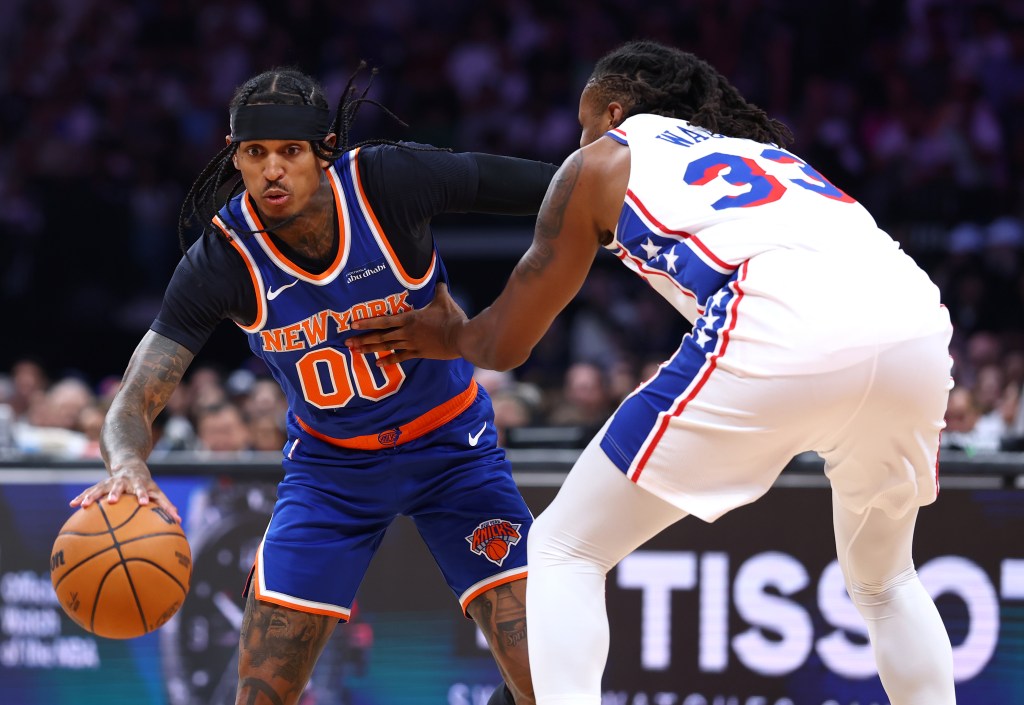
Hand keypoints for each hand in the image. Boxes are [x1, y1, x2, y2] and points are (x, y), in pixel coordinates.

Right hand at [70, 459, 180, 522]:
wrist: (130, 465)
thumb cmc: (146, 485)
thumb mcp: (156, 492)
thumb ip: (166, 506)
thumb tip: (179, 521)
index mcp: (140, 483)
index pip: (143, 489)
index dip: (143, 495)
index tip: (143, 503)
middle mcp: (125, 481)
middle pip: (120, 485)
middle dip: (116, 492)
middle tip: (112, 500)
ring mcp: (111, 481)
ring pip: (101, 487)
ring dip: (93, 495)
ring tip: (84, 505)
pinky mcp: (101, 484)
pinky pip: (90, 491)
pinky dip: (82, 497)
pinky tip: (72, 505)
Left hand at [347, 283, 467, 364]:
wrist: (461, 337)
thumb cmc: (452, 318)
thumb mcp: (444, 300)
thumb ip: (439, 291)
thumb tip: (440, 282)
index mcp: (409, 318)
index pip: (383, 320)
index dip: (367, 322)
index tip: (352, 324)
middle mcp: (406, 332)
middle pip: (380, 336)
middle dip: (362, 339)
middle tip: (347, 342)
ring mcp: (412, 344)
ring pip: (386, 347)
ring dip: (370, 349)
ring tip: (356, 351)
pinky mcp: (419, 353)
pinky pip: (401, 358)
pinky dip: (389, 361)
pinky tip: (378, 364)